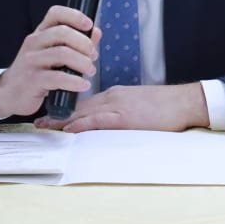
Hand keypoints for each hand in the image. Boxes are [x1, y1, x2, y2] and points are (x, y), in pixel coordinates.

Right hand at [0, 6, 100, 119]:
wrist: (10, 94)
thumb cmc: (37, 71)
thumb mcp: (54, 54)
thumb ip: (77, 43)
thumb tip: (96, 32)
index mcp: (41, 33)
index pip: (55, 13)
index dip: (75, 16)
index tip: (89, 25)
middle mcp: (34, 43)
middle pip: (62, 33)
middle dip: (84, 43)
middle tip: (93, 56)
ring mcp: (31, 61)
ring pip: (61, 54)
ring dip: (82, 62)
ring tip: (90, 71)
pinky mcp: (31, 80)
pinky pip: (57, 78)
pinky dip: (74, 82)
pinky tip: (83, 85)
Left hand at [36, 83, 209, 132]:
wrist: (185, 102)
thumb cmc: (168, 105)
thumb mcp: (141, 104)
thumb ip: (124, 110)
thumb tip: (111, 123)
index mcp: (117, 95)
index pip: (87, 102)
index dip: (68, 109)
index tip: (53, 115)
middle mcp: (113, 98)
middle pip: (80, 106)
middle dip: (58, 114)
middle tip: (39, 121)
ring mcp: (118, 107)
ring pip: (84, 112)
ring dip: (63, 120)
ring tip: (45, 126)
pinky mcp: (125, 117)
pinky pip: (98, 120)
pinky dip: (82, 124)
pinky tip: (69, 128)